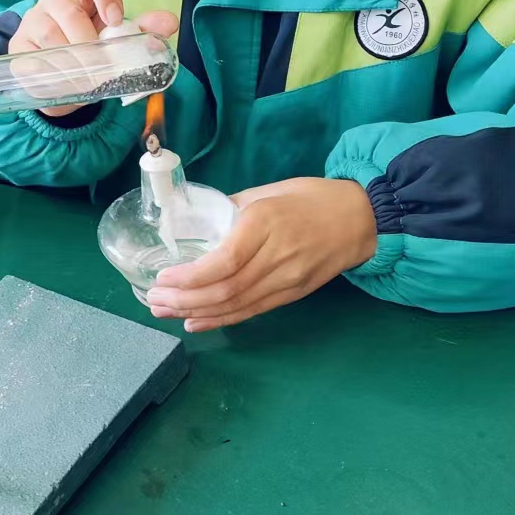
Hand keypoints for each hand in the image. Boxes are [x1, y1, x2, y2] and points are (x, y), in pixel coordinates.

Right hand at [8, 0, 177, 115]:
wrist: (65, 83)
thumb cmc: (93, 52)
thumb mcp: (119, 41)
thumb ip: (144, 30)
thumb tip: (169, 22)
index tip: (116, 19)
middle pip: (68, 10)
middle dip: (89, 45)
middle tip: (103, 70)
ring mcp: (32, 21)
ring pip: (50, 36)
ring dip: (72, 63)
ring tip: (87, 81)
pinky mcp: (18, 47)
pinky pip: (33, 58)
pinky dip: (53, 76)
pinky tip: (65, 85)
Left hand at [144, 178, 376, 331]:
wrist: (360, 219)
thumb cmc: (310, 198)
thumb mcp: (267, 192)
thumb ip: (230, 209)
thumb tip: (194, 223)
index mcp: (266, 223)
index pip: (224, 261)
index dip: (191, 277)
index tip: (163, 278)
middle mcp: (276, 256)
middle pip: (226, 289)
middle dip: (184, 300)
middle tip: (154, 300)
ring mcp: (288, 279)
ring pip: (236, 305)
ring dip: (196, 312)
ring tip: (166, 313)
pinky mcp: (293, 294)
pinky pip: (252, 311)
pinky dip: (221, 319)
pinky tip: (196, 322)